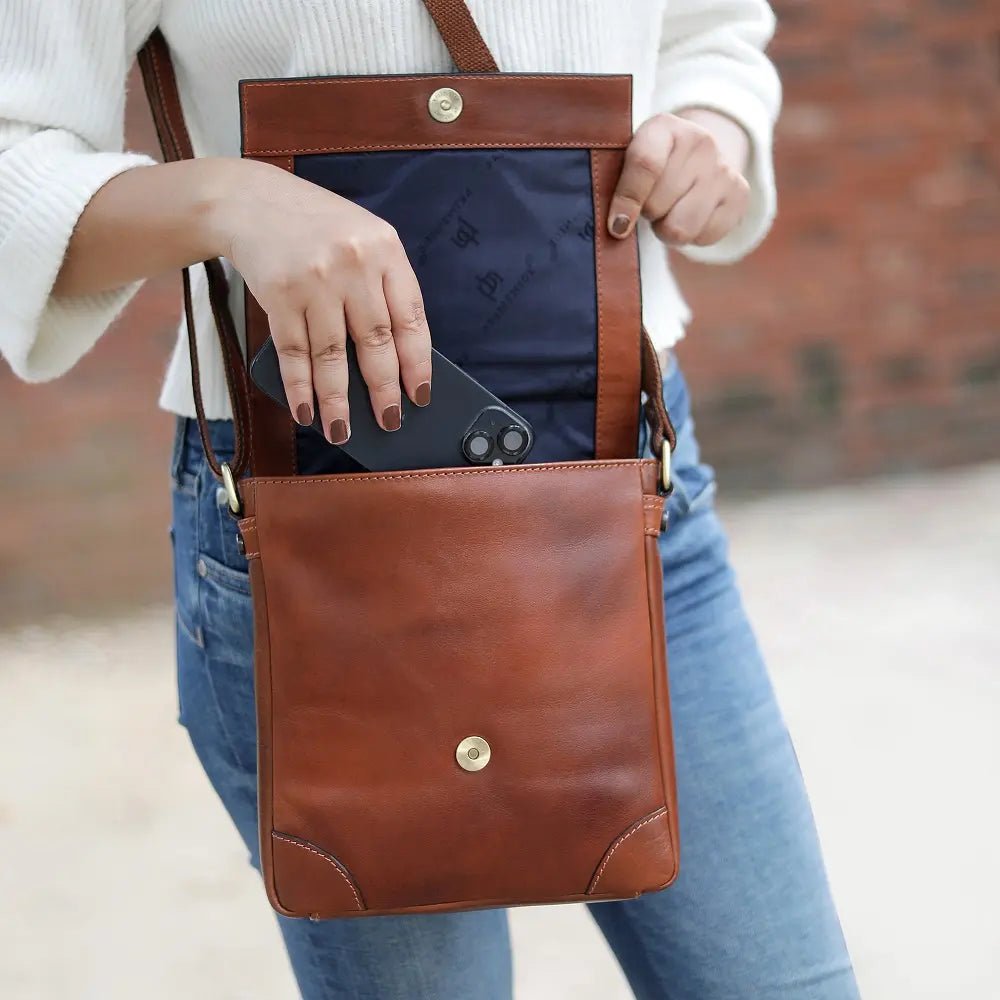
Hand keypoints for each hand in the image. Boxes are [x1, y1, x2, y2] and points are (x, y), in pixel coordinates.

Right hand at [206, 159, 430, 443]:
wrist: (248, 198)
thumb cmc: (315, 227)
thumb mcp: (362, 239)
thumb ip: (382, 287)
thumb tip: (396, 362)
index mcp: (386, 249)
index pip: (411, 318)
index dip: (417, 364)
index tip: (421, 396)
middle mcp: (354, 263)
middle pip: (376, 342)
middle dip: (383, 391)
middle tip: (389, 422)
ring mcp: (315, 279)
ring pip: (333, 355)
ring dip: (337, 401)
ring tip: (341, 431)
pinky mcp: (279, 294)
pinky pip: (294, 352)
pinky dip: (300, 387)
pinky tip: (306, 410)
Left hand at [607, 110, 749, 247]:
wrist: (699, 156)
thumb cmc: (651, 165)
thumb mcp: (628, 159)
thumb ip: (616, 182)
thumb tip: (618, 226)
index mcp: (665, 127)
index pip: (645, 165)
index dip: (627, 200)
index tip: (617, 225)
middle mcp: (701, 142)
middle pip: (658, 206)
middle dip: (648, 213)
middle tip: (652, 202)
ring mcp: (724, 169)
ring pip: (681, 229)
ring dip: (668, 229)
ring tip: (669, 211)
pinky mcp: (740, 195)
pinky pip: (705, 238)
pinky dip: (693, 236)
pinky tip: (691, 215)